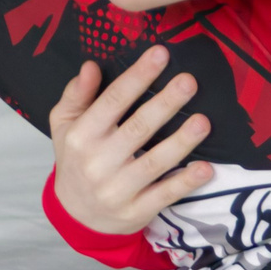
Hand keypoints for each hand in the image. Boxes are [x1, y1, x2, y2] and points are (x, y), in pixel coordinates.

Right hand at [49, 47, 214, 234]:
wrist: (76, 216)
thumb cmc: (76, 159)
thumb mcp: (64, 126)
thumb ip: (76, 95)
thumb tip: (91, 65)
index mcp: (81, 136)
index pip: (112, 101)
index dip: (137, 76)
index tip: (161, 53)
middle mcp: (98, 162)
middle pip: (137, 128)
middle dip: (165, 104)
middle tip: (189, 82)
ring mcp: (117, 190)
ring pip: (154, 162)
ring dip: (181, 142)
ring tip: (203, 121)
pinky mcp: (136, 211)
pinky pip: (164, 195)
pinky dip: (185, 183)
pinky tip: (205, 168)